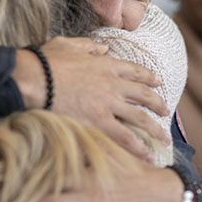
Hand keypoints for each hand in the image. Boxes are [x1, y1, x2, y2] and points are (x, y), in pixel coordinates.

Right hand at [14, 36, 168, 159]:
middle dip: (158, 104)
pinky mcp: (99, 122)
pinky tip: (148, 156)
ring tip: (166, 139)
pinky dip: (139, 148)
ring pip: (141, 118)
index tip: (158, 82)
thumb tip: (103, 47)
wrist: (35, 78)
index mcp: (106, 65)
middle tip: (166, 111)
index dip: (148, 77)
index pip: (135, 71)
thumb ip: (89, 46)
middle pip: (144, 95)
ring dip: (156, 130)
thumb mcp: (69, 44)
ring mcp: (108, 104)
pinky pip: (125, 137)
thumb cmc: (46, 61)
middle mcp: (113, 84)